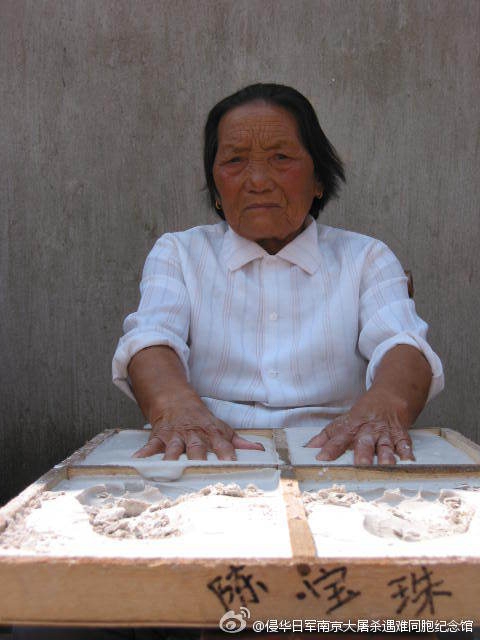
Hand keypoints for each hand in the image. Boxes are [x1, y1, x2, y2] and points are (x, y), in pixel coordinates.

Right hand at [133, 398, 264, 460]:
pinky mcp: (159, 437)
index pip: (222, 445)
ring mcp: (175, 436)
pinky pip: (151, 446)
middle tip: (199, 473)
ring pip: (173, 450)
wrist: (176, 402)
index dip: (226, 453)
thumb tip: (260, 451)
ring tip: (168, 472)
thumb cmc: (202, 420)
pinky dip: (144, 454)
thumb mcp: (222, 428)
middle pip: (196, 449)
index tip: (230, 463)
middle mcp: (193, 435)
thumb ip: (240, 442)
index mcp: (211, 434)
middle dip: (198, 460)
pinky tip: (137, 461)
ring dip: (170, 460)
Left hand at [304, 390, 414, 464]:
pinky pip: (404, 444)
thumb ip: (327, 435)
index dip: (330, 448)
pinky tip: (409, 461)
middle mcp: (368, 430)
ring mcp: (385, 433)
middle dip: (363, 454)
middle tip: (360, 464)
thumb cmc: (365, 413)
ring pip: (385, 446)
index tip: (322, 458)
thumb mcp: (344, 420)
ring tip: (385, 466)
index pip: (338, 438)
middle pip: (364, 443)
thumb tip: (309, 447)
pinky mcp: (400, 434)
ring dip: (385, 456)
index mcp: (352, 426)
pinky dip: (407, 453)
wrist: (390, 397)